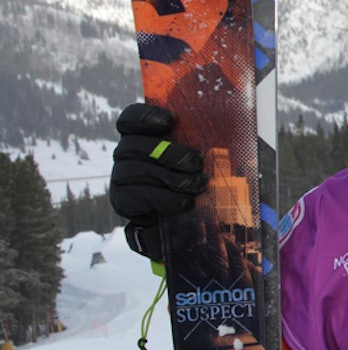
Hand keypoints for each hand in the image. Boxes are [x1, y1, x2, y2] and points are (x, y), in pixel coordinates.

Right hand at [108, 103, 207, 261]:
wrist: (192, 231)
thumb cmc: (201, 188)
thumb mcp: (204, 163)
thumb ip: (203, 143)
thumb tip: (224, 121)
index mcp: (144, 139)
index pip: (130, 120)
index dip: (144, 117)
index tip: (168, 122)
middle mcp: (127, 157)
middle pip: (132, 144)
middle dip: (168, 153)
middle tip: (195, 163)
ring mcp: (121, 180)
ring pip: (135, 170)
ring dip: (171, 177)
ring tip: (196, 185)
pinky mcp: (124, 203)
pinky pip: (138, 195)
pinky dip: (165, 198)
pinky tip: (182, 203)